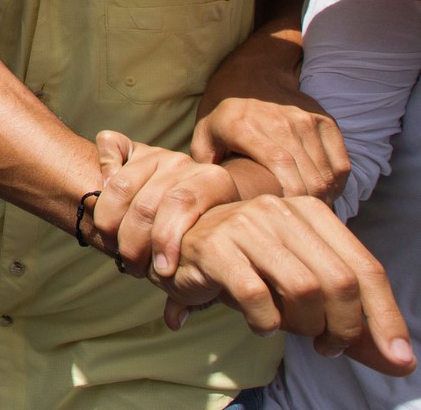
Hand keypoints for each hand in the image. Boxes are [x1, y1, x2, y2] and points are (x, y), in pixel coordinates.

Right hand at [94, 131, 240, 277]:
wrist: (191, 205)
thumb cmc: (199, 240)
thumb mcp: (206, 261)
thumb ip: (194, 291)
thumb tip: (175, 320)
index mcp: (214, 183)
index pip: (182, 205)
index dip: (166, 240)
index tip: (160, 272)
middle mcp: (186, 163)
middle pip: (147, 201)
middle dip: (133, 241)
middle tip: (132, 265)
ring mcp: (158, 153)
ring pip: (120, 184)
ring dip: (109, 221)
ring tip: (113, 243)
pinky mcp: (133, 147)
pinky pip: (110, 147)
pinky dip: (102, 169)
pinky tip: (102, 193)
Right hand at [158, 196, 414, 376]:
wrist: (174, 248)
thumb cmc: (245, 267)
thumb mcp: (300, 285)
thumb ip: (346, 319)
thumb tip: (397, 361)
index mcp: (311, 211)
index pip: (366, 268)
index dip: (385, 316)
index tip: (398, 358)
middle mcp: (281, 210)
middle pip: (339, 281)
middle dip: (342, 328)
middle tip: (328, 348)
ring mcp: (245, 225)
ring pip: (303, 289)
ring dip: (303, 326)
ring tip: (289, 330)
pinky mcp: (214, 247)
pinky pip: (257, 297)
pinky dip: (265, 322)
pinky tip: (260, 324)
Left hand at [194, 96, 347, 203]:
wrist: (253, 78)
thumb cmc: (225, 119)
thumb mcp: (203, 136)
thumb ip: (204, 166)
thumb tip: (209, 195)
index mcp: (244, 126)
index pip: (279, 162)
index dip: (290, 191)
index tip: (288, 211)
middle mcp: (279, 120)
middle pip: (307, 172)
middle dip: (308, 202)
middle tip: (301, 218)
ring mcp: (305, 119)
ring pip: (327, 171)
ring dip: (323, 197)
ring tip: (310, 210)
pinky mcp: (325, 121)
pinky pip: (341, 163)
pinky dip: (336, 185)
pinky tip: (323, 194)